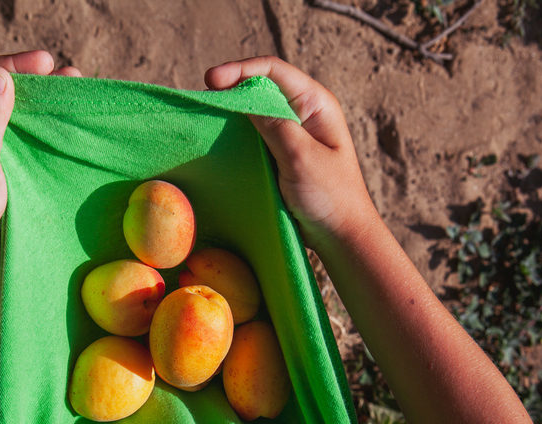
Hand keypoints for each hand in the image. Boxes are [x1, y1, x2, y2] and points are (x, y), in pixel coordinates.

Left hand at [0, 50, 81, 273]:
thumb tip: (1, 75)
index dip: (13, 64)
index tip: (47, 61)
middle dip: (33, 83)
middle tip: (68, 77)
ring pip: (12, 121)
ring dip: (40, 108)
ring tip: (73, 99)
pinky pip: (20, 146)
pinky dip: (41, 134)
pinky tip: (62, 134)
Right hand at [205, 56, 374, 247]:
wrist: (339, 235)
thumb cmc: (329, 195)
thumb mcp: (300, 156)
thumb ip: (274, 125)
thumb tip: (244, 100)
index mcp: (316, 104)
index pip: (274, 71)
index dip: (241, 70)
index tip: (211, 80)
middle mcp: (303, 113)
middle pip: (261, 87)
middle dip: (232, 87)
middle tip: (203, 97)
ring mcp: (291, 134)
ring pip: (255, 112)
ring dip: (231, 111)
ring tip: (205, 113)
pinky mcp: (280, 154)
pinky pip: (254, 136)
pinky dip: (235, 133)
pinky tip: (218, 138)